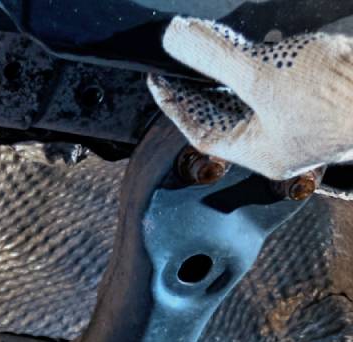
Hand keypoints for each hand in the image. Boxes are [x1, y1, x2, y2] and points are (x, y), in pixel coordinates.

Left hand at [148, 18, 352, 178]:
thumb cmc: (339, 97)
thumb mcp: (264, 76)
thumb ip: (217, 58)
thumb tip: (175, 40)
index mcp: (260, 152)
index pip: (201, 130)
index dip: (176, 104)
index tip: (159, 76)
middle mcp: (279, 138)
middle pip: (226, 110)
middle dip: (204, 81)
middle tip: (181, 56)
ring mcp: (303, 114)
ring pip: (256, 90)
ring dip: (236, 65)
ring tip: (215, 42)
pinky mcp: (323, 87)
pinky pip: (284, 73)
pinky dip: (270, 55)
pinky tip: (265, 38)